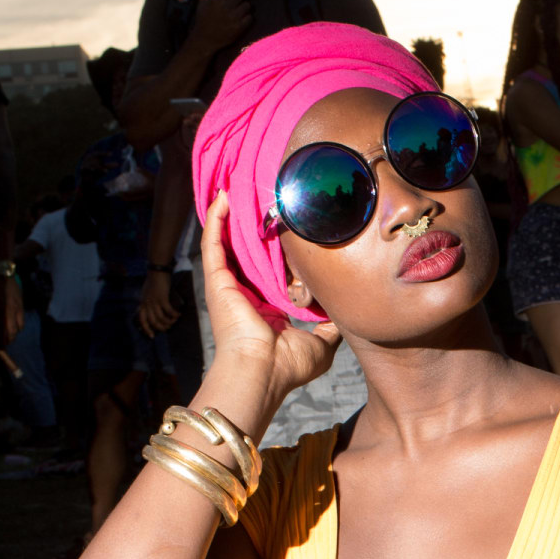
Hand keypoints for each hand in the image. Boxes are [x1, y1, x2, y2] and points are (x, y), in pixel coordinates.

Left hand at [0, 273, 21, 355]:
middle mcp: (1, 313)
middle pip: (5, 336)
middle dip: (2, 344)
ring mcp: (12, 311)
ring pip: (14, 332)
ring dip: (10, 337)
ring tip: (6, 337)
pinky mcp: (20, 307)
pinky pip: (21, 324)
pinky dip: (17, 329)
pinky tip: (13, 328)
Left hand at [137, 270, 178, 337]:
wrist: (157, 270)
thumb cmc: (154, 280)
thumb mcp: (147, 292)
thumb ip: (149, 301)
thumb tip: (154, 310)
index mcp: (143, 303)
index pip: (142, 319)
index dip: (147, 329)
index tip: (152, 336)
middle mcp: (147, 303)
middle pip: (153, 321)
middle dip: (161, 327)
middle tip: (168, 328)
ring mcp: (154, 301)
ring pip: (161, 318)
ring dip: (169, 321)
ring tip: (175, 321)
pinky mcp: (162, 298)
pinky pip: (168, 311)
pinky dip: (174, 314)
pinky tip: (179, 314)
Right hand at [190, 0, 250, 57]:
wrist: (205, 40)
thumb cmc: (203, 20)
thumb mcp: (203, 3)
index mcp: (216, 0)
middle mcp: (225, 8)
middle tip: (237, 1)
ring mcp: (233, 18)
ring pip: (247, 5)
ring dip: (245, 7)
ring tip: (240, 10)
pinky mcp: (239, 28)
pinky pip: (250, 17)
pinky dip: (248, 17)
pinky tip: (242, 18)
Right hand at [201, 192, 339, 407]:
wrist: (262, 373)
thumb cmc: (288, 366)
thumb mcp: (321, 344)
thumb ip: (331, 325)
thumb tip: (346, 312)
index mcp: (267, 307)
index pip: (272, 270)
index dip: (279, 248)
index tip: (291, 225)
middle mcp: (246, 293)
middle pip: (248, 250)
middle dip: (253, 224)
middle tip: (263, 196)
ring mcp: (228, 286)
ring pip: (228, 241)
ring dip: (231, 215)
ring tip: (238, 186)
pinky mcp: (216, 280)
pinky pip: (213, 242)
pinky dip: (216, 219)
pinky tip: (223, 197)